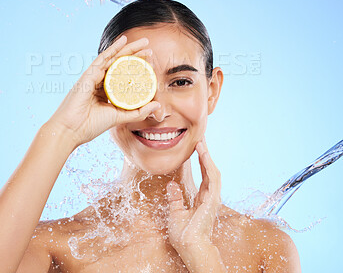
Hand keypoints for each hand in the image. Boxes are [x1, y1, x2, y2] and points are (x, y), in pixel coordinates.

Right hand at [46, 35, 159, 149]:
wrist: (71, 130)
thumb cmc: (90, 125)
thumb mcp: (119, 117)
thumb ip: (138, 112)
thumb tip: (157, 104)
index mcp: (106, 91)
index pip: (124, 75)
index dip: (137, 68)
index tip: (150, 63)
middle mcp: (100, 81)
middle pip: (120, 64)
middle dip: (136, 55)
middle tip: (150, 48)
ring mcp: (94, 76)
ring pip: (114, 59)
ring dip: (129, 49)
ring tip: (144, 42)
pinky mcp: (89, 74)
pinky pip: (103, 58)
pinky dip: (114, 48)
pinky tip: (124, 40)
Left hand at [166, 135, 221, 251]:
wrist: (190, 247)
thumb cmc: (184, 235)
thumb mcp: (175, 213)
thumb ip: (175, 198)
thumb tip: (171, 185)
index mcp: (202, 199)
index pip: (204, 174)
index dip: (201, 160)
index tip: (197, 147)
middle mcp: (210, 196)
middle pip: (209, 170)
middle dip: (205, 154)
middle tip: (202, 138)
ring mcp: (213, 197)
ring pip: (213, 171)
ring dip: (207, 156)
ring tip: (202, 142)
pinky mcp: (212, 199)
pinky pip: (213, 178)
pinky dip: (208, 165)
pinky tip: (204, 154)